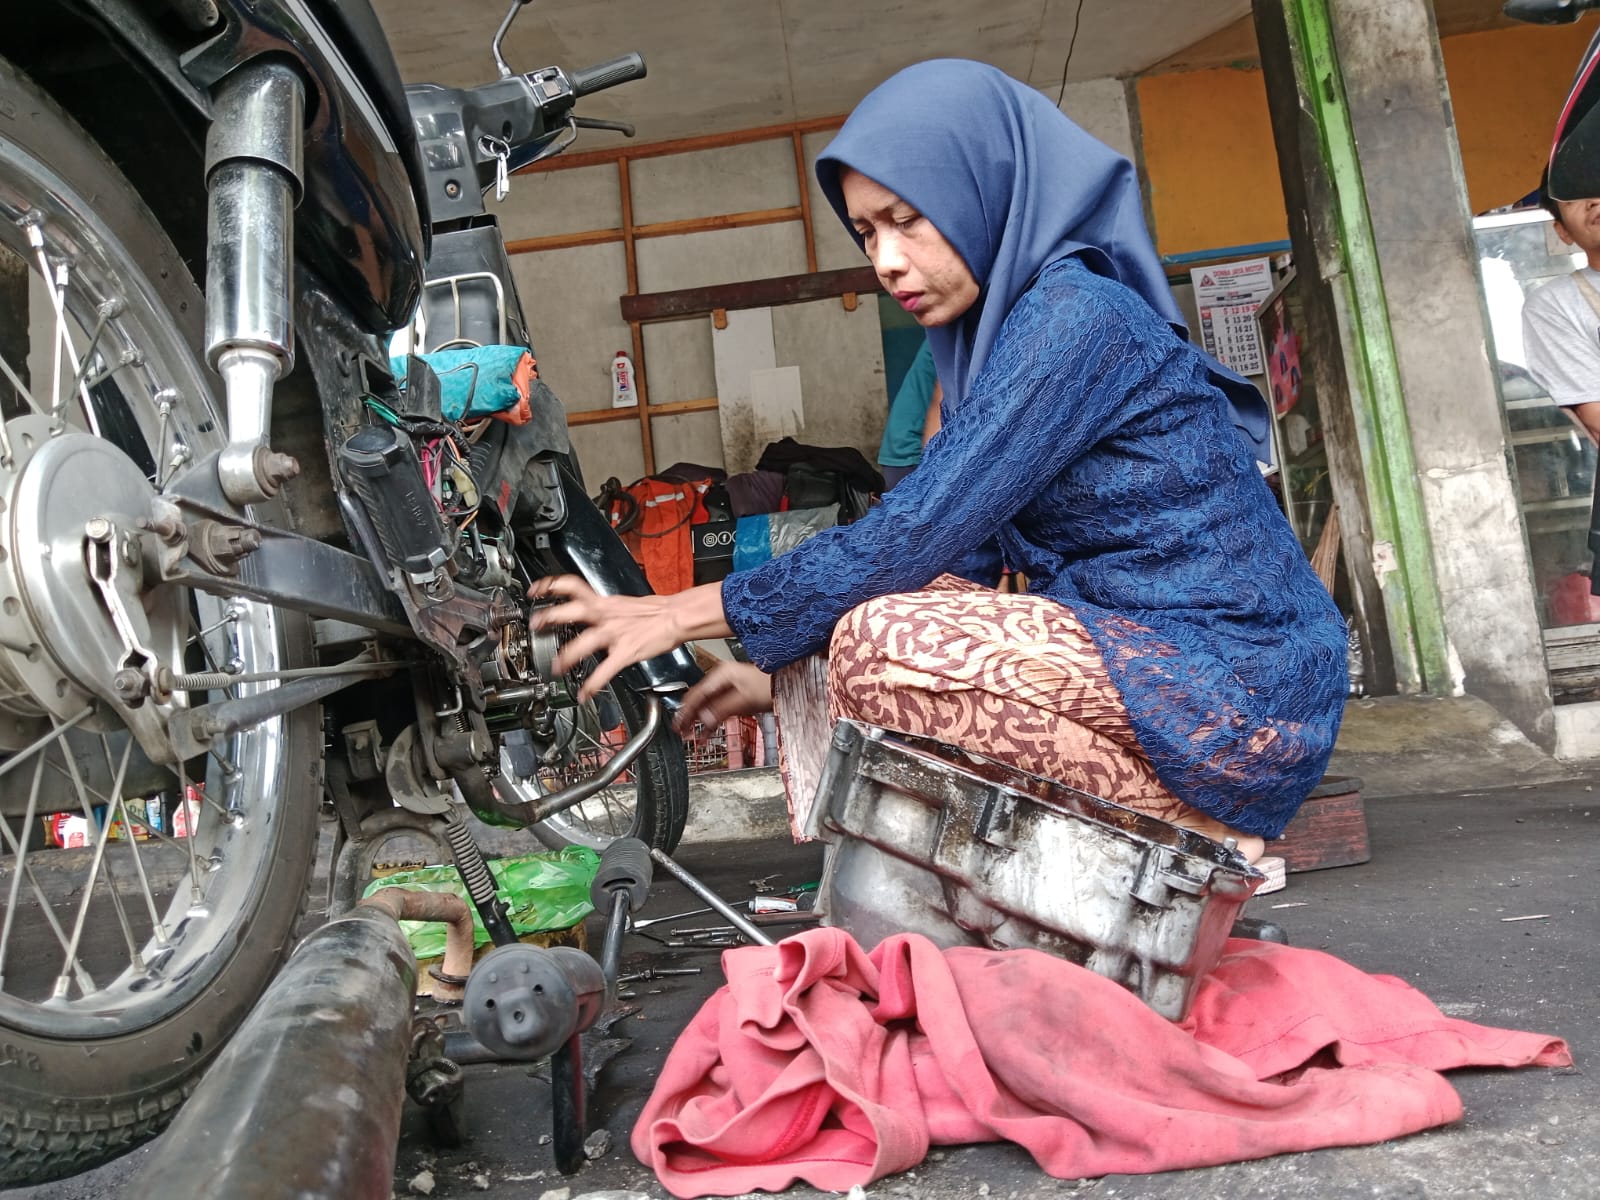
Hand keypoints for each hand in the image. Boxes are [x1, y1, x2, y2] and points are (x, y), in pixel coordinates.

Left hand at [527, 575, 686, 701]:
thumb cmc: (653, 612)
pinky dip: (593, 684)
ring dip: (567, 656)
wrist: (675, 617)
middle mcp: (605, 615)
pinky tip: (585, 693)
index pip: (572, 586)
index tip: (535, 591)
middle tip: (535, 626)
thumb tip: (590, 613)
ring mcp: (614, 634)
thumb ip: (603, 610)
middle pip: (572, 611)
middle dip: (549, 618)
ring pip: (584, 642)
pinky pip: (605, 669)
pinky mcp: (625, 651)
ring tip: (556, 668)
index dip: (550, 586)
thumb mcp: (622, 604)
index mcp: (603, 603)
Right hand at [672, 662, 772, 734]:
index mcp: (721, 675)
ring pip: (706, 705)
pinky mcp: (734, 695)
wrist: (787, 683)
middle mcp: (721, 679)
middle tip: (680, 731)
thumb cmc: (770, 686)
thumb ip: (721, 710)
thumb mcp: (744, 700)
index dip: (685, 711)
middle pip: (698, 699)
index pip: (696, 694)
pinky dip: (711, 719)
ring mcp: (727, 686)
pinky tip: (706, 732)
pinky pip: (716, 708)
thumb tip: (703, 720)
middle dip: (688, 716)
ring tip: (690, 734)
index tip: (678, 724)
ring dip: (698, 720)